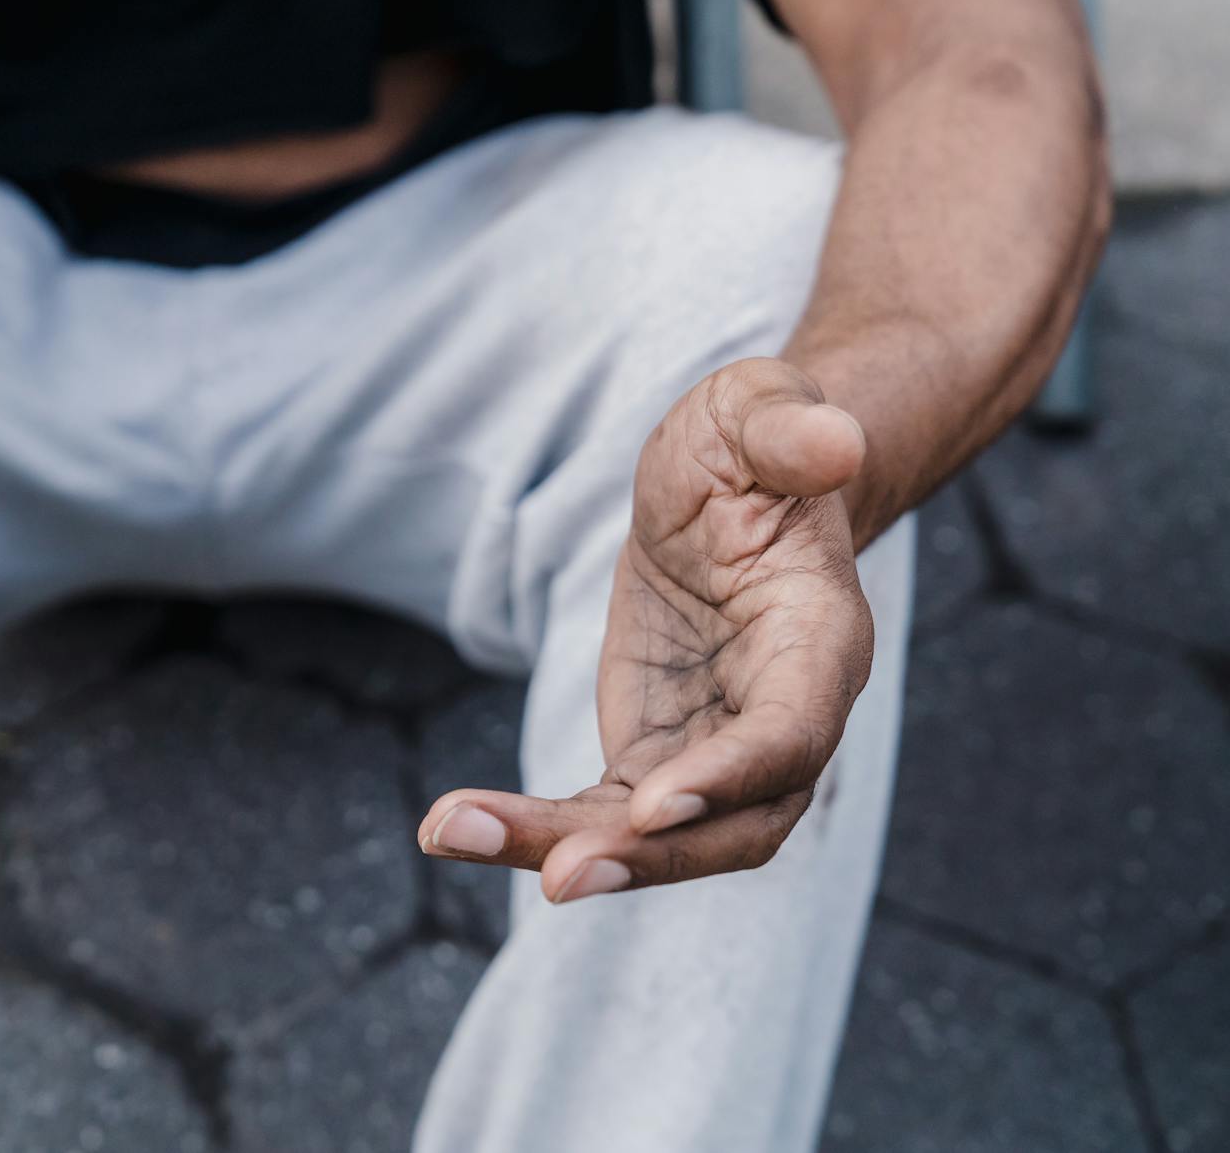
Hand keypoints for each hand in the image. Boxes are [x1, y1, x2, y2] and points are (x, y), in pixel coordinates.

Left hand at [418, 358, 873, 901]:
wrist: (729, 491)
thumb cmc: (749, 445)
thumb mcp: (754, 410)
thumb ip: (786, 426)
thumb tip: (835, 438)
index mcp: (819, 642)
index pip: (791, 734)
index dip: (731, 776)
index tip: (654, 803)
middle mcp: (784, 718)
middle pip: (736, 824)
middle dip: (651, 858)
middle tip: (559, 876)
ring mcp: (718, 752)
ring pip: (659, 841)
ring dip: (567, 852)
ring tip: (456, 833)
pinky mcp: (656, 760)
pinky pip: (601, 818)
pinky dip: (534, 830)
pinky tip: (452, 826)